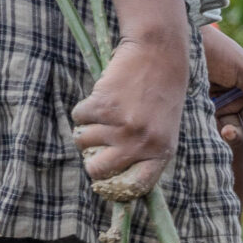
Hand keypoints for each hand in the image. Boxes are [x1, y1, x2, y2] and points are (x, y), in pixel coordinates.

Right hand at [71, 32, 186, 199]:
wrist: (159, 56)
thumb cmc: (161, 94)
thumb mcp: (164, 128)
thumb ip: (146, 151)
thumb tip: (115, 177)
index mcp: (162, 152)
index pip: (137, 185)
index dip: (116, 186)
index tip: (107, 181)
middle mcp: (142, 143)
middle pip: (98, 169)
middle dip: (90, 160)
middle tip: (94, 146)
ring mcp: (122, 125)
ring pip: (82, 141)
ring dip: (85, 129)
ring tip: (104, 114)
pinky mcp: (104, 106)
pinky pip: (78, 117)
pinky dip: (83, 109)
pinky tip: (102, 97)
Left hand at [201, 25, 242, 150]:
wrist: (178, 42)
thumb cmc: (215, 50)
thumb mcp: (242, 68)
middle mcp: (238, 95)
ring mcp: (220, 103)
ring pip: (236, 128)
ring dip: (235, 133)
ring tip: (226, 132)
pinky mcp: (201, 109)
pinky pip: (214, 127)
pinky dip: (217, 133)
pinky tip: (215, 130)